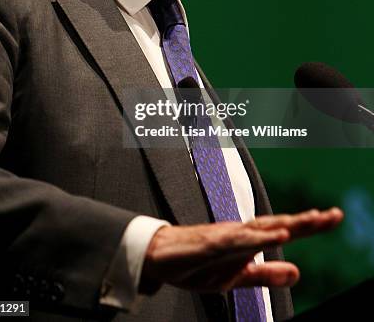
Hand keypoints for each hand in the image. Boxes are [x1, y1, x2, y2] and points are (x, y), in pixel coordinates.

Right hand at [139, 207, 342, 293]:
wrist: (158, 256)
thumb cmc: (196, 262)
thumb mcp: (237, 276)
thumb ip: (266, 274)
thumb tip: (297, 272)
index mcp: (247, 240)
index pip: (282, 229)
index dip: (307, 224)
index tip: (332, 216)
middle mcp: (240, 232)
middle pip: (277, 223)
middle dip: (305, 220)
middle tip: (333, 215)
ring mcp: (225, 236)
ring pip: (260, 229)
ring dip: (286, 225)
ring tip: (311, 222)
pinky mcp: (210, 244)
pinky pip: (237, 241)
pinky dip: (257, 238)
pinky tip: (274, 236)